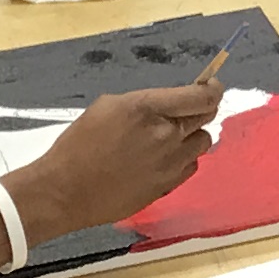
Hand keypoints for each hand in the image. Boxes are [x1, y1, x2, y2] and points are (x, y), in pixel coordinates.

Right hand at [10, 81, 220, 237]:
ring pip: (203, 142)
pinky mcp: (168, 186)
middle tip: (186, 110)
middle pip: (206, 116)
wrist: (66, 190)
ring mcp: (170, 164)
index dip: (212, 89)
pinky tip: (162, 160)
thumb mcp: (108, 106)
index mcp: (148, 109)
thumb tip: (168, 104)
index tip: (211, 87)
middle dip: (200, 109)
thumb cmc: (79, 144)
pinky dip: (183, 159)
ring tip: (169, 138)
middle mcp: (166, 135)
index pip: (201, 97)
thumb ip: (146, 102)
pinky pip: (191, 166)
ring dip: (192, 136)